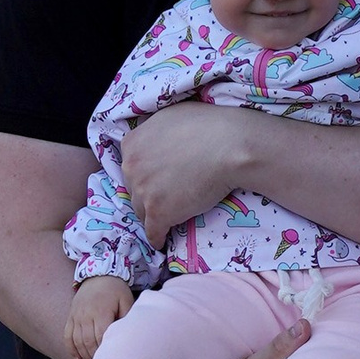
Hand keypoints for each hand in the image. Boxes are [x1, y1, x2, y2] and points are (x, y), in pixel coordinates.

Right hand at [63, 275, 134, 358]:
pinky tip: (78, 357)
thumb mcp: (126, 300)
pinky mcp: (70, 317)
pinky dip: (71, 348)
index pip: (101, 336)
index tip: (111, 358)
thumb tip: (126, 335)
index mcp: (101, 312)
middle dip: (95, 355)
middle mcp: (86, 315)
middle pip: (88, 341)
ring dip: (85, 354)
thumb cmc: (116, 290)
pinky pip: (67, 335)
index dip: (105, 350)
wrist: (98, 274)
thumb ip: (126, 317)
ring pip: (77, 341)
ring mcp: (76, 316)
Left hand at [120, 103, 255, 248]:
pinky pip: (152, 231)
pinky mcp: (158, 212)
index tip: (157, 180)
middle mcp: (130, 166)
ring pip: (141, 211)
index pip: (131, 166)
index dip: (145, 174)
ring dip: (153, 215)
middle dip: (148, 194)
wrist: (229, 145)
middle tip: (167, 197)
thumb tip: (155, 141)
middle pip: (134, 189)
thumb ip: (154, 132)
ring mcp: (143, 191)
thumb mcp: (170, 117)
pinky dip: (157, 237)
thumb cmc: (208, 125)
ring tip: (166, 220)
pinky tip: (161, 241)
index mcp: (132, 143)